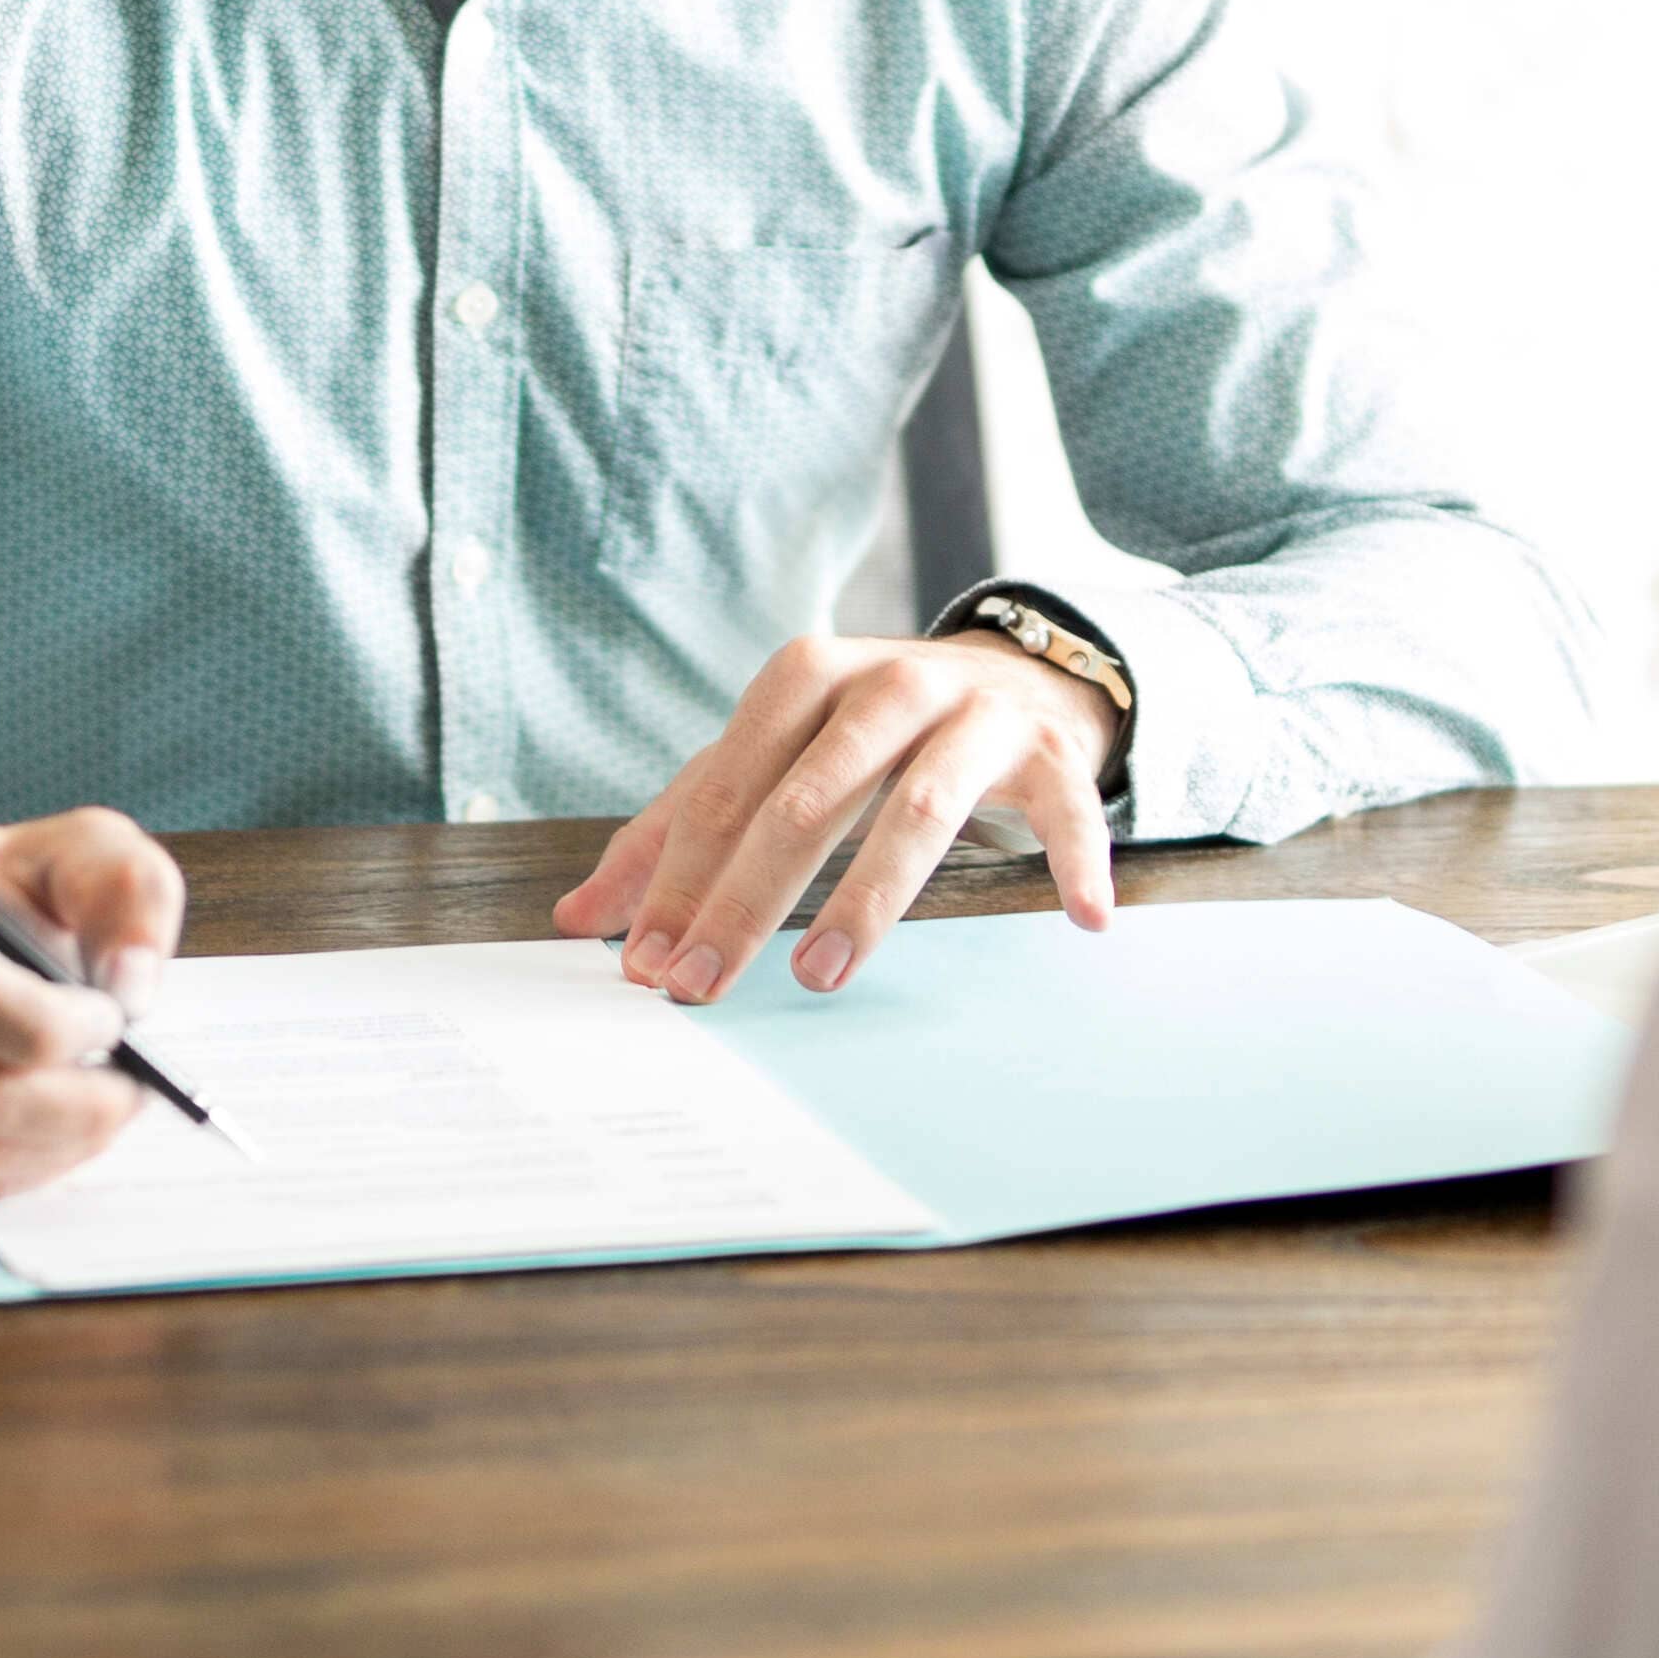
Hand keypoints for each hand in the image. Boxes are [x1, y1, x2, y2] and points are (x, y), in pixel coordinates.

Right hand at [0, 810, 184, 1200]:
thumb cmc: (10, 890)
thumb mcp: (84, 852)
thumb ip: (127, 892)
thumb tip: (130, 986)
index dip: (47, 1027)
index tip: (116, 1022)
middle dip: (73, 1104)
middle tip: (131, 1089)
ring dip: (53, 1143)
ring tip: (99, 1104)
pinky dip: (11, 1168)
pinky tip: (44, 1126)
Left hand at [554, 629, 1116, 1003]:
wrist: (1014, 674)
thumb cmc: (867, 732)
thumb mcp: (769, 759)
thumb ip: (677, 830)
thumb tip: (580, 915)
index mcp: (805, 678)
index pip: (726, 788)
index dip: (680, 880)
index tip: (645, 963)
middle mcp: (889, 685)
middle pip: (807, 800)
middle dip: (746, 901)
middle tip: (703, 983)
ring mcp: (973, 716)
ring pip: (919, 808)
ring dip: (869, 898)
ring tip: (820, 973)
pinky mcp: (1049, 753)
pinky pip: (1065, 809)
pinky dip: (1073, 859)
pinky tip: (1079, 918)